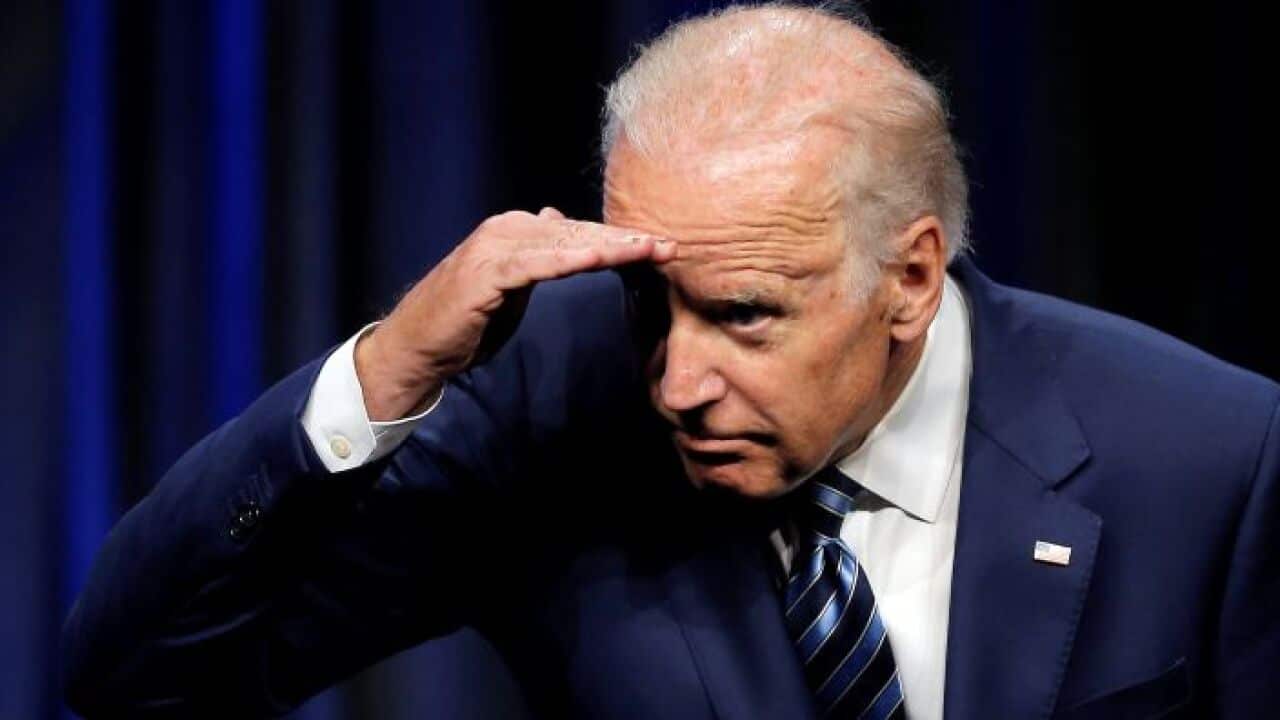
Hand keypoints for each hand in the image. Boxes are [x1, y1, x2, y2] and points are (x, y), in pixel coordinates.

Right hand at [354, 207, 675, 419]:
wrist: (417, 346)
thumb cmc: (465, 321)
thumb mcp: (511, 284)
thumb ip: (538, 256)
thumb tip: (560, 223)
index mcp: (517, 232)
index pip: (580, 232)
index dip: (621, 239)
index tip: (662, 247)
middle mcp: (507, 230)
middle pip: (579, 232)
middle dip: (626, 240)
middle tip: (671, 246)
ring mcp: (494, 248)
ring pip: (564, 243)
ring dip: (609, 246)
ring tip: (648, 249)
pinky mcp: (485, 272)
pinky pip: (536, 263)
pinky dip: (568, 259)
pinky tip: (599, 258)